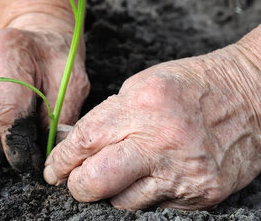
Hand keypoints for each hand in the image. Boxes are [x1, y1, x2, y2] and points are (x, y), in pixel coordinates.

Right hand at [0, 13, 89, 171]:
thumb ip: (59, 120)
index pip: (5, 111)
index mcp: (7, 52)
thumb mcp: (71, 84)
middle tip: (19, 149)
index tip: (30, 163)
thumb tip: (46, 159)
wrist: (34, 39)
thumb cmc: (53, 62)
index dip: (18, 146)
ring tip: (4, 136)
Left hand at [43, 44, 260, 209]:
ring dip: (112, 193)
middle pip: (97, 181)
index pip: (85, 142)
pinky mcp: (202, 194)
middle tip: (72, 182)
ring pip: (124, 202)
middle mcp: (161, 143)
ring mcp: (183, 173)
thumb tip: (74, 143)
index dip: (61, 159)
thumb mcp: (141, 85)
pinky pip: (157, 207)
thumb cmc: (192, 85)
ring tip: (120, 174)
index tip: (52, 168)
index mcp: (141, 107)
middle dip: (77, 186)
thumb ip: (108, 116)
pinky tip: (151, 177)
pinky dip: (146, 195)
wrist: (252, 97)